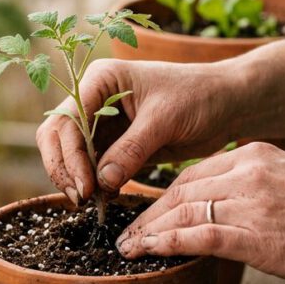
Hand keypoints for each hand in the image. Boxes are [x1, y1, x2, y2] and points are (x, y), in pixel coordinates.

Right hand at [36, 59, 238, 200]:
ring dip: (77, 179)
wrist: (227, 104)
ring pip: (70, 155)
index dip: (70, 155)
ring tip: (93, 203)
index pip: (66, 119)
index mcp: (101, 80)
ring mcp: (102, 124)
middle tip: (81, 199)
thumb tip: (102, 182)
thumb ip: (132, 149)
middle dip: (64, 168)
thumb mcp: (165, 120)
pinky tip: (105, 198)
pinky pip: (92, 167)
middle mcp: (94, 99)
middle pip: (57, 136)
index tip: (86, 187)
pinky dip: (94, 184)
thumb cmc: (199, 97)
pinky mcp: (116, 145)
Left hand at [116, 142, 284, 283]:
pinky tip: (146, 253)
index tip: (148, 212)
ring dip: (148, 231)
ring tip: (127, 248)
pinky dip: (165, 243)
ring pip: (181, 211)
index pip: (195, 173)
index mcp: (257, 155)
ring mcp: (249, 201)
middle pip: (180, 189)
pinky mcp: (253, 233)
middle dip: (148, 213)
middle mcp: (247, 171)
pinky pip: (196, 236)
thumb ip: (259, 191)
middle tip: (126, 232)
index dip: (164, 195)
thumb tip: (231, 212)